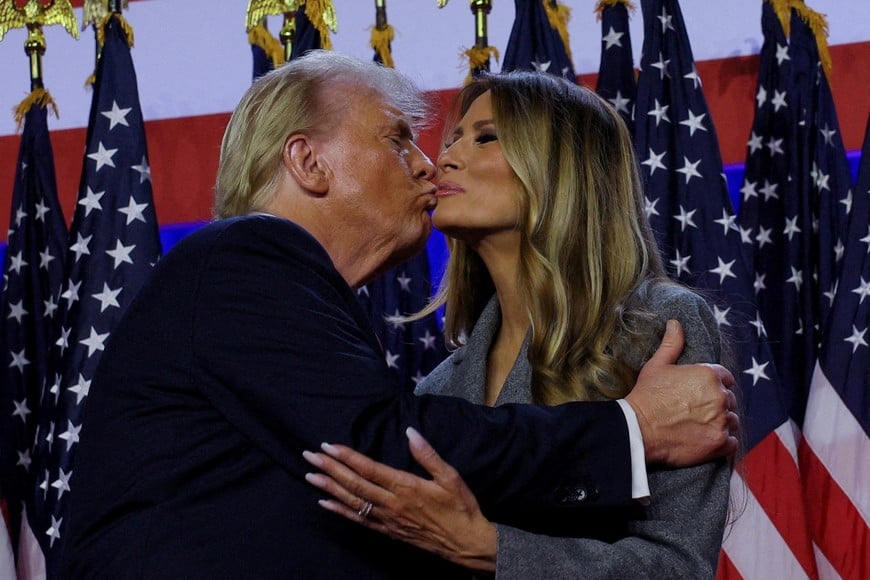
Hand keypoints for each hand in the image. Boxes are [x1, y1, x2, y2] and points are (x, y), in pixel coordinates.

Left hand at [302, 427, 496, 572]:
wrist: (466, 543)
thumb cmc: (461, 508)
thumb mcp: (450, 477)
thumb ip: (428, 455)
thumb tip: (410, 432)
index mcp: (406, 487)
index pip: (369, 469)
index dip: (347, 457)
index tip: (328, 446)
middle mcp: (392, 504)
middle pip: (354, 484)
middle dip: (330, 468)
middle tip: (310, 456)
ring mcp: (388, 520)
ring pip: (352, 502)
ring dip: (329, 488)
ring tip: (310, 476)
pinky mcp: (388, 532)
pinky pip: (359, 520)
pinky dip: (340, 511)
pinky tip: (326, 503)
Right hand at [625, 319, 738, 465]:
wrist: (639, 429)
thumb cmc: (647, 395)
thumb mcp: (657, 365)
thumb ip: (672, 344)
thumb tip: (675, 323)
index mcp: (708, 374)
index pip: (725, 378)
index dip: (714, 385)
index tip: (701, 394)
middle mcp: (720, 396)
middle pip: (729, 400)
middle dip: (717, 405)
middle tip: (696, 412)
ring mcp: (721, 421)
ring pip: (732, 421)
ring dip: (721, 424)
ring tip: (700, 427)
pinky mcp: (719, 443)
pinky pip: (732, 443)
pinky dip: (722, 443)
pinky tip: (706, 440)